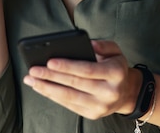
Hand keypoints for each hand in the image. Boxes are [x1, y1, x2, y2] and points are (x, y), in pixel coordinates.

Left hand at [23, 40, 139, 119]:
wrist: (127, 93)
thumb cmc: (116, 68)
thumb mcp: (116, 51)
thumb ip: (103, 45)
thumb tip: (89, 44)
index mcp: (116, 73)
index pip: (87, 70)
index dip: (67, 66)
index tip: (49, 61)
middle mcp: (109, 92)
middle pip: (75, 83)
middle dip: (51, 76)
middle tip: (33, 70)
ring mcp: (100, 106)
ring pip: (69, 97)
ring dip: (47, 88)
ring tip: (32, 80)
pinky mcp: (92, 114)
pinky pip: (69, 105)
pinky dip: (53, 96)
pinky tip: (42, 88)